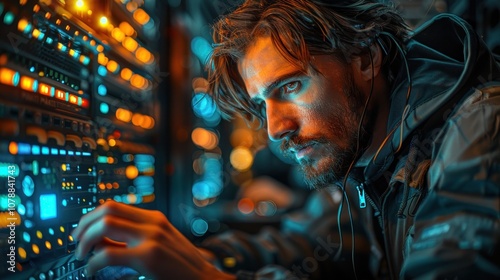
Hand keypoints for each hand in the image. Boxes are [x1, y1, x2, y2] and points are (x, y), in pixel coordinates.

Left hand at [72, 200, 234, 279]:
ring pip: (105, 226)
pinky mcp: (148, 257)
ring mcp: (151, 238)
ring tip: (82, 256)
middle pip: (106, 209)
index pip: (114, 205)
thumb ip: (136, 237)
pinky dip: (93, 263)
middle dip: (84, 225)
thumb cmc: (181, 266)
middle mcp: (152, 223)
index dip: (91, 216)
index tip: (82, 230)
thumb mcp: (161, 243)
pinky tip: (92, 270)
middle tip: (76, 242)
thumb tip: (103, 241)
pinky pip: (108, 254)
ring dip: (86, 240)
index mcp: (154, 218)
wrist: (204, 279)